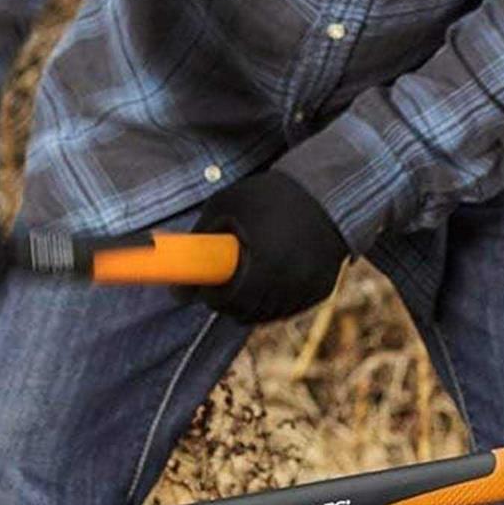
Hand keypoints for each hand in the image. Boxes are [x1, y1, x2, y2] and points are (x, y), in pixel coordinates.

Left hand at [187, 170, 347, 323]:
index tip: (205, 285)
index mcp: (263, 264)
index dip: (210, 296)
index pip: (225, 302)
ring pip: (265, 314)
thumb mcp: (226, 205)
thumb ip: (199, 238)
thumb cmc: (270, 194)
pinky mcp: (321, 291)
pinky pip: (287, 308)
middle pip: (243, 313)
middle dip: (226, 300)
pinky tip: (271, 275)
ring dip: (248, 303)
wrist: (328, 190)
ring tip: (246, 274)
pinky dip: (273, 299)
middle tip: (220, 280)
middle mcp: (288, 283)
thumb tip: (174, 274)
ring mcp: (307, 290)